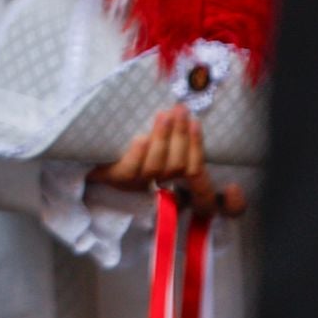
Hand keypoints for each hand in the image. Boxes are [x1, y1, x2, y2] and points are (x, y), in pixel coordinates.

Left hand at [88, 105, 245, 217]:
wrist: (84, 151)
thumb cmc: (132, 142)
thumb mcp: (162, 141)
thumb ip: (180, 139)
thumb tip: (193, 116)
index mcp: (180, 188)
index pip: (214, 206)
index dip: (231, 205)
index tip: (233, 187)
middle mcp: (161, 192)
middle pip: (184, 172)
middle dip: (186, 140)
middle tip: (183, 111)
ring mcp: (137, 187)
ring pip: (159, 169)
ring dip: (164, 138)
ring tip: (165, 114)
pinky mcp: (113, 182)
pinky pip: (130, 172)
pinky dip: (138, 152)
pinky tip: (140, 136)